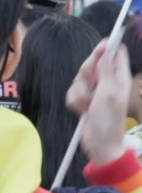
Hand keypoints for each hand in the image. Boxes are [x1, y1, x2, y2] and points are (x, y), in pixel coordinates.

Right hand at [67, 41, 130, 164]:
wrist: (100, 143)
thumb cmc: (108, 119)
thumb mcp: (108, 92)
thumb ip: (106, 71)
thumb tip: (105, 50)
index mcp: (119, 77)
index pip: (115, 53)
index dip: (105, 49)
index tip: (97, 52)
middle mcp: (107, 82)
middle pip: (92, 64)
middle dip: (86, 75)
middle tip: (91, 86)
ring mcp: (94, 92)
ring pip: (78, 80)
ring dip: (79, 93)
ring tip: (87, 105)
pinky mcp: (83, 101)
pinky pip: (72, 93)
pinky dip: (74, 102)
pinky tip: (81, 110)